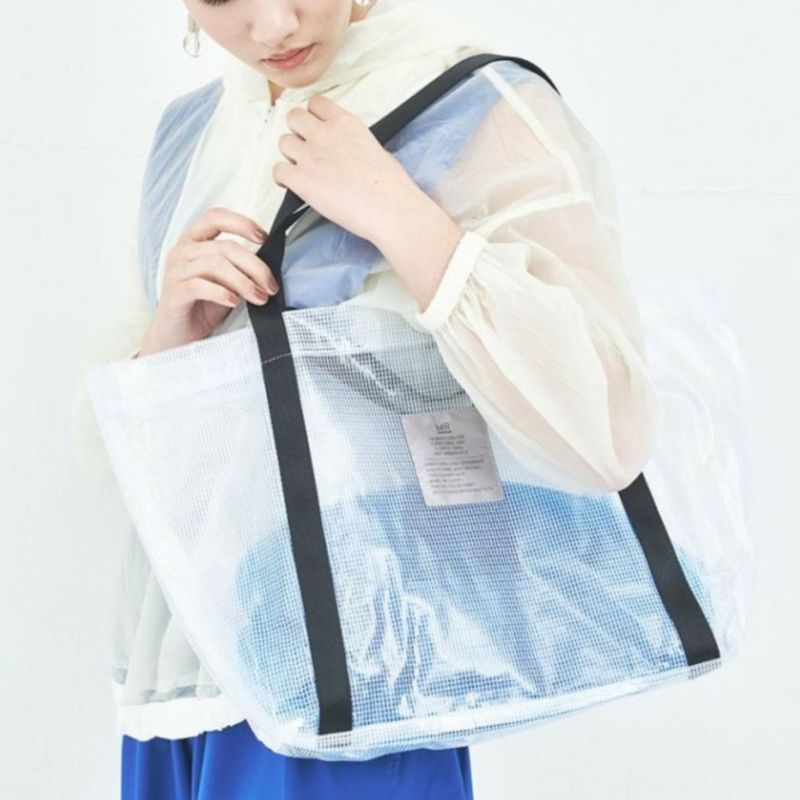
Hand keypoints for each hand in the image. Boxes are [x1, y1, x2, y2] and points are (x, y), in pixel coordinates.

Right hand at [138, 207, 279, 355]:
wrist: (178, 336)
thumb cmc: (203, 306)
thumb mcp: (226, 282)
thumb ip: (240, 268)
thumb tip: (269, 267)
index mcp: (194, 241)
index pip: (216, 217)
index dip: (242, 223)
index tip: (264, 238)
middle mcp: (183, 251)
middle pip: (225, 247)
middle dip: (254, 266)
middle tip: (271, 286)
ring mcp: (175, 270)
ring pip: (215, 264)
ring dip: (243, 282)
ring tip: (259, 298)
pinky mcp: (174, 292)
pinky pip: (199, 285)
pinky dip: (221, 292)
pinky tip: (234, 301)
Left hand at [273, 94, 420, 243]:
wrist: (389, 208)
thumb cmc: (390, 186)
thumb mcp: (375, 149)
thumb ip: (353, 143)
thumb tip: (346, 153)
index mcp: (346, 123)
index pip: (316, 104)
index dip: (313, 117)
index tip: (315, 128)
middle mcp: (325, 134)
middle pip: (294, 117)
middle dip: (297, 132)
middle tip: (306, 148)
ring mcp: (311, 156)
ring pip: (283, 142)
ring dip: (290, 155)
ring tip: (302, 169)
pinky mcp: (301, 180)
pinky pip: (277, 171)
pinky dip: (282, 178)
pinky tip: (293, 185)